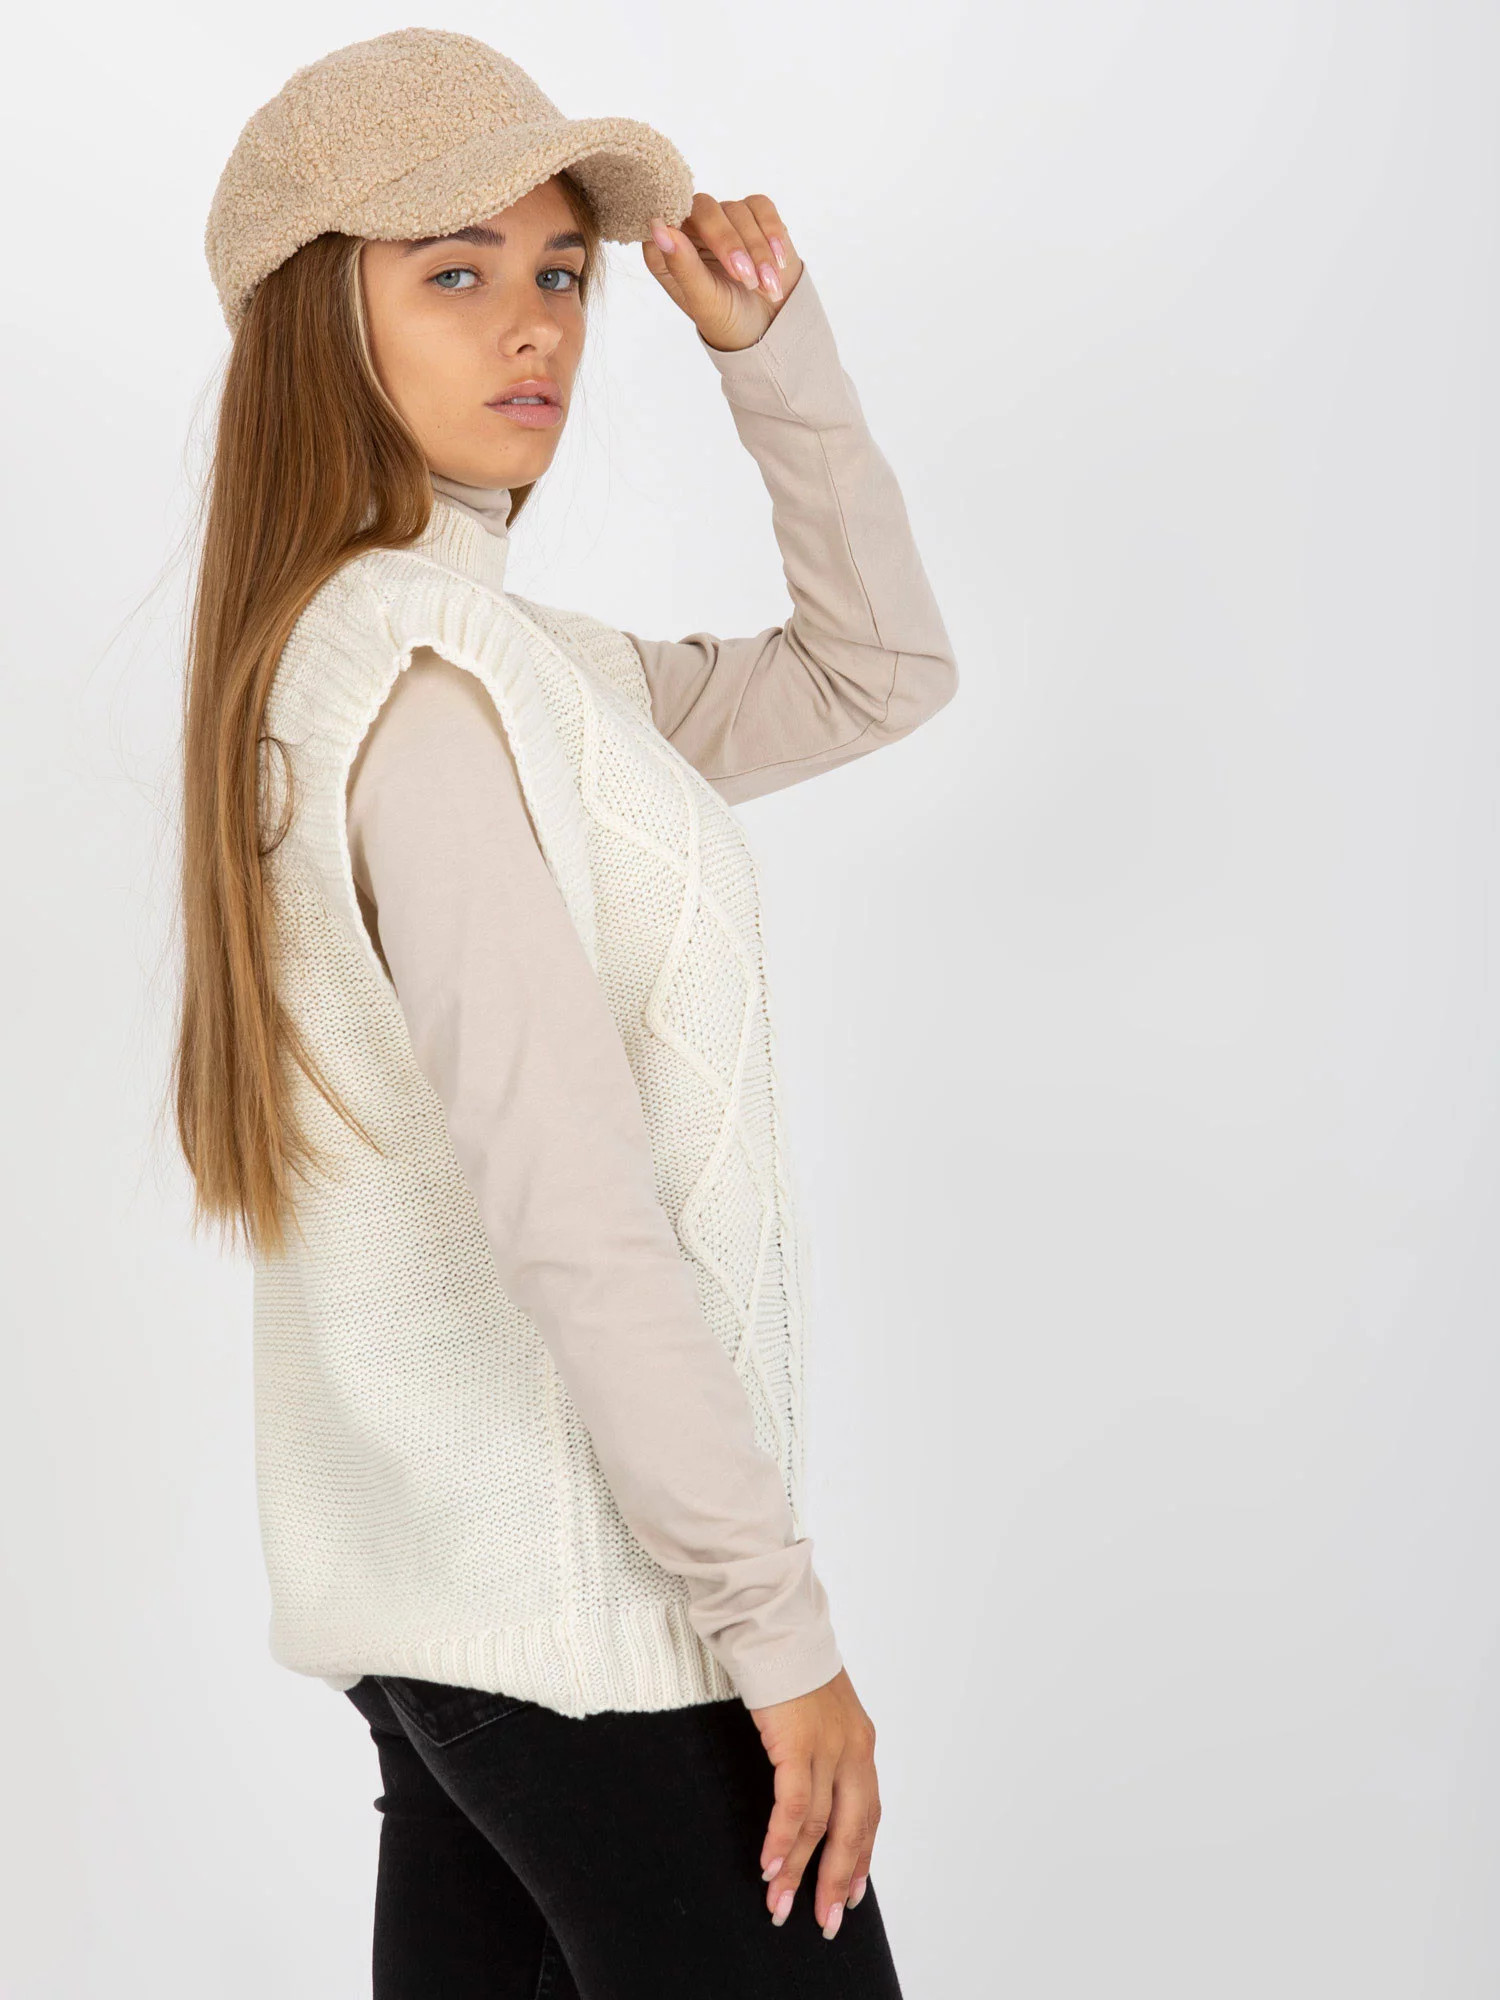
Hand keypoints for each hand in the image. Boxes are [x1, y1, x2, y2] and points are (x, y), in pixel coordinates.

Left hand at [642, 191, 803, 352]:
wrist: (770, 324)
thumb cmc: (729, 318)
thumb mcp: (704, 301)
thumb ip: (682, 266)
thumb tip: (660, 228)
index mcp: (666, 251)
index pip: (666, 220)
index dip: (684, 226)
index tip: (700, 249)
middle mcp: (691, 228)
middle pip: (705, 209)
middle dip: (730, 244)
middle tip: (748, 279)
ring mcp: (722, 218)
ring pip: (737, 210)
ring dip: (758, 251)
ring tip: (768, 287)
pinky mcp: (751, 214)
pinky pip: (761, 207)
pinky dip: (773, 234)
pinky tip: (779, 262)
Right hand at [748, 1666, 880, 1941]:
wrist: (776, 1623)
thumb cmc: (789, 1660)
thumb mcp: (818, 1708)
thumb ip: (821, 1743)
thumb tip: (810, 1777)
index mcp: (859, 1741)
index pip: (868, 1812)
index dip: (860, 1855)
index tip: (852, 1891)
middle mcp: (853, 1748)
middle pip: (853, 1828)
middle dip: (838, 1879)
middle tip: (826, 1920)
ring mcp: (829, 1746)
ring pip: (820, 1825)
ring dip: (801, 1871)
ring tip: (782, 1905)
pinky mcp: (799, 1742)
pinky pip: (795, 1804)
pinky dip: (784, 1840)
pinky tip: (771, 1866)